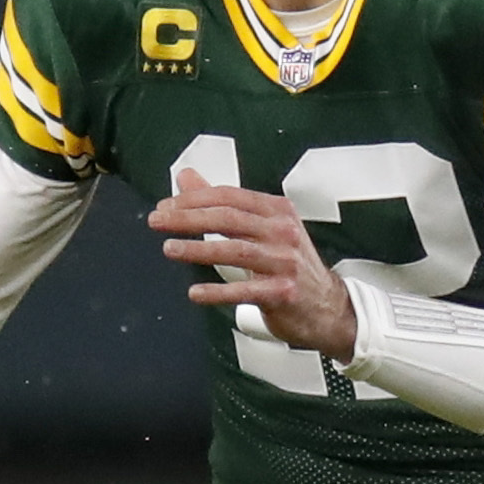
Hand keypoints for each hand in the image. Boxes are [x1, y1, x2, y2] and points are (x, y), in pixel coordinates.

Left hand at [150, 169, 356, 358]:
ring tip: (169, 249)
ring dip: (198, 249)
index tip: (165, 206)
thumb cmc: (288, 263)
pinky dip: (217, 292)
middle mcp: (284, 232)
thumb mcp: (262, 227)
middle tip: (158, 222)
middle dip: (188, 218)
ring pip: (235, 251)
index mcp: (277, 210)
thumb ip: (221, 203)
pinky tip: (195, 292)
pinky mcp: (283, 292)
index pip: (230, 196)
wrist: (326, 306)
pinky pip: (245, 290)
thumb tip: (185, 177)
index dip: (194, 199)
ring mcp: (285, 262)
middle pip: (229, 219)